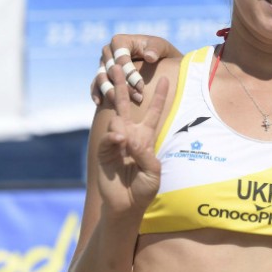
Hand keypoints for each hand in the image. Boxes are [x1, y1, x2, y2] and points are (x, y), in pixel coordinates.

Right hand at [91, 34, 174, 104]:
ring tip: (121, 104)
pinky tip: (99, 103)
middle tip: (137, 98)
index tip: (141, 87)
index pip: (121, 59)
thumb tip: (150, 56)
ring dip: (111, 92)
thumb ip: (155, 49)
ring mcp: (103, 62)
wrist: (156, 59)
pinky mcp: (102, 73)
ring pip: (102, 78)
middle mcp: (108, 51)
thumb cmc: (159, 51)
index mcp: (120, 41)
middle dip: (123, 86)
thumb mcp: (161, 46)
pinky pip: (96, 83)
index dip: (130, 73)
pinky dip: (97, 93)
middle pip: (110, 70)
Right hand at [96, 64, 168, 215]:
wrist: (127, 206)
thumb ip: (144, 153)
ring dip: (120, 120)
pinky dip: (114, 139)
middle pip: (126, 105)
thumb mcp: (153, 171)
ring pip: (116, 119)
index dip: (160, 96)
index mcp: (146, 137)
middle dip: (122, 84)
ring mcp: (116, 142)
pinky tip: (120, 141)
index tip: (166, 78)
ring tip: (125, 136)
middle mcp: (130, 135)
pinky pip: (109, 139)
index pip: (154, 112)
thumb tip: (127, 137)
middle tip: (118, 64)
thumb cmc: (144, 188)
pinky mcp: (105, 152)